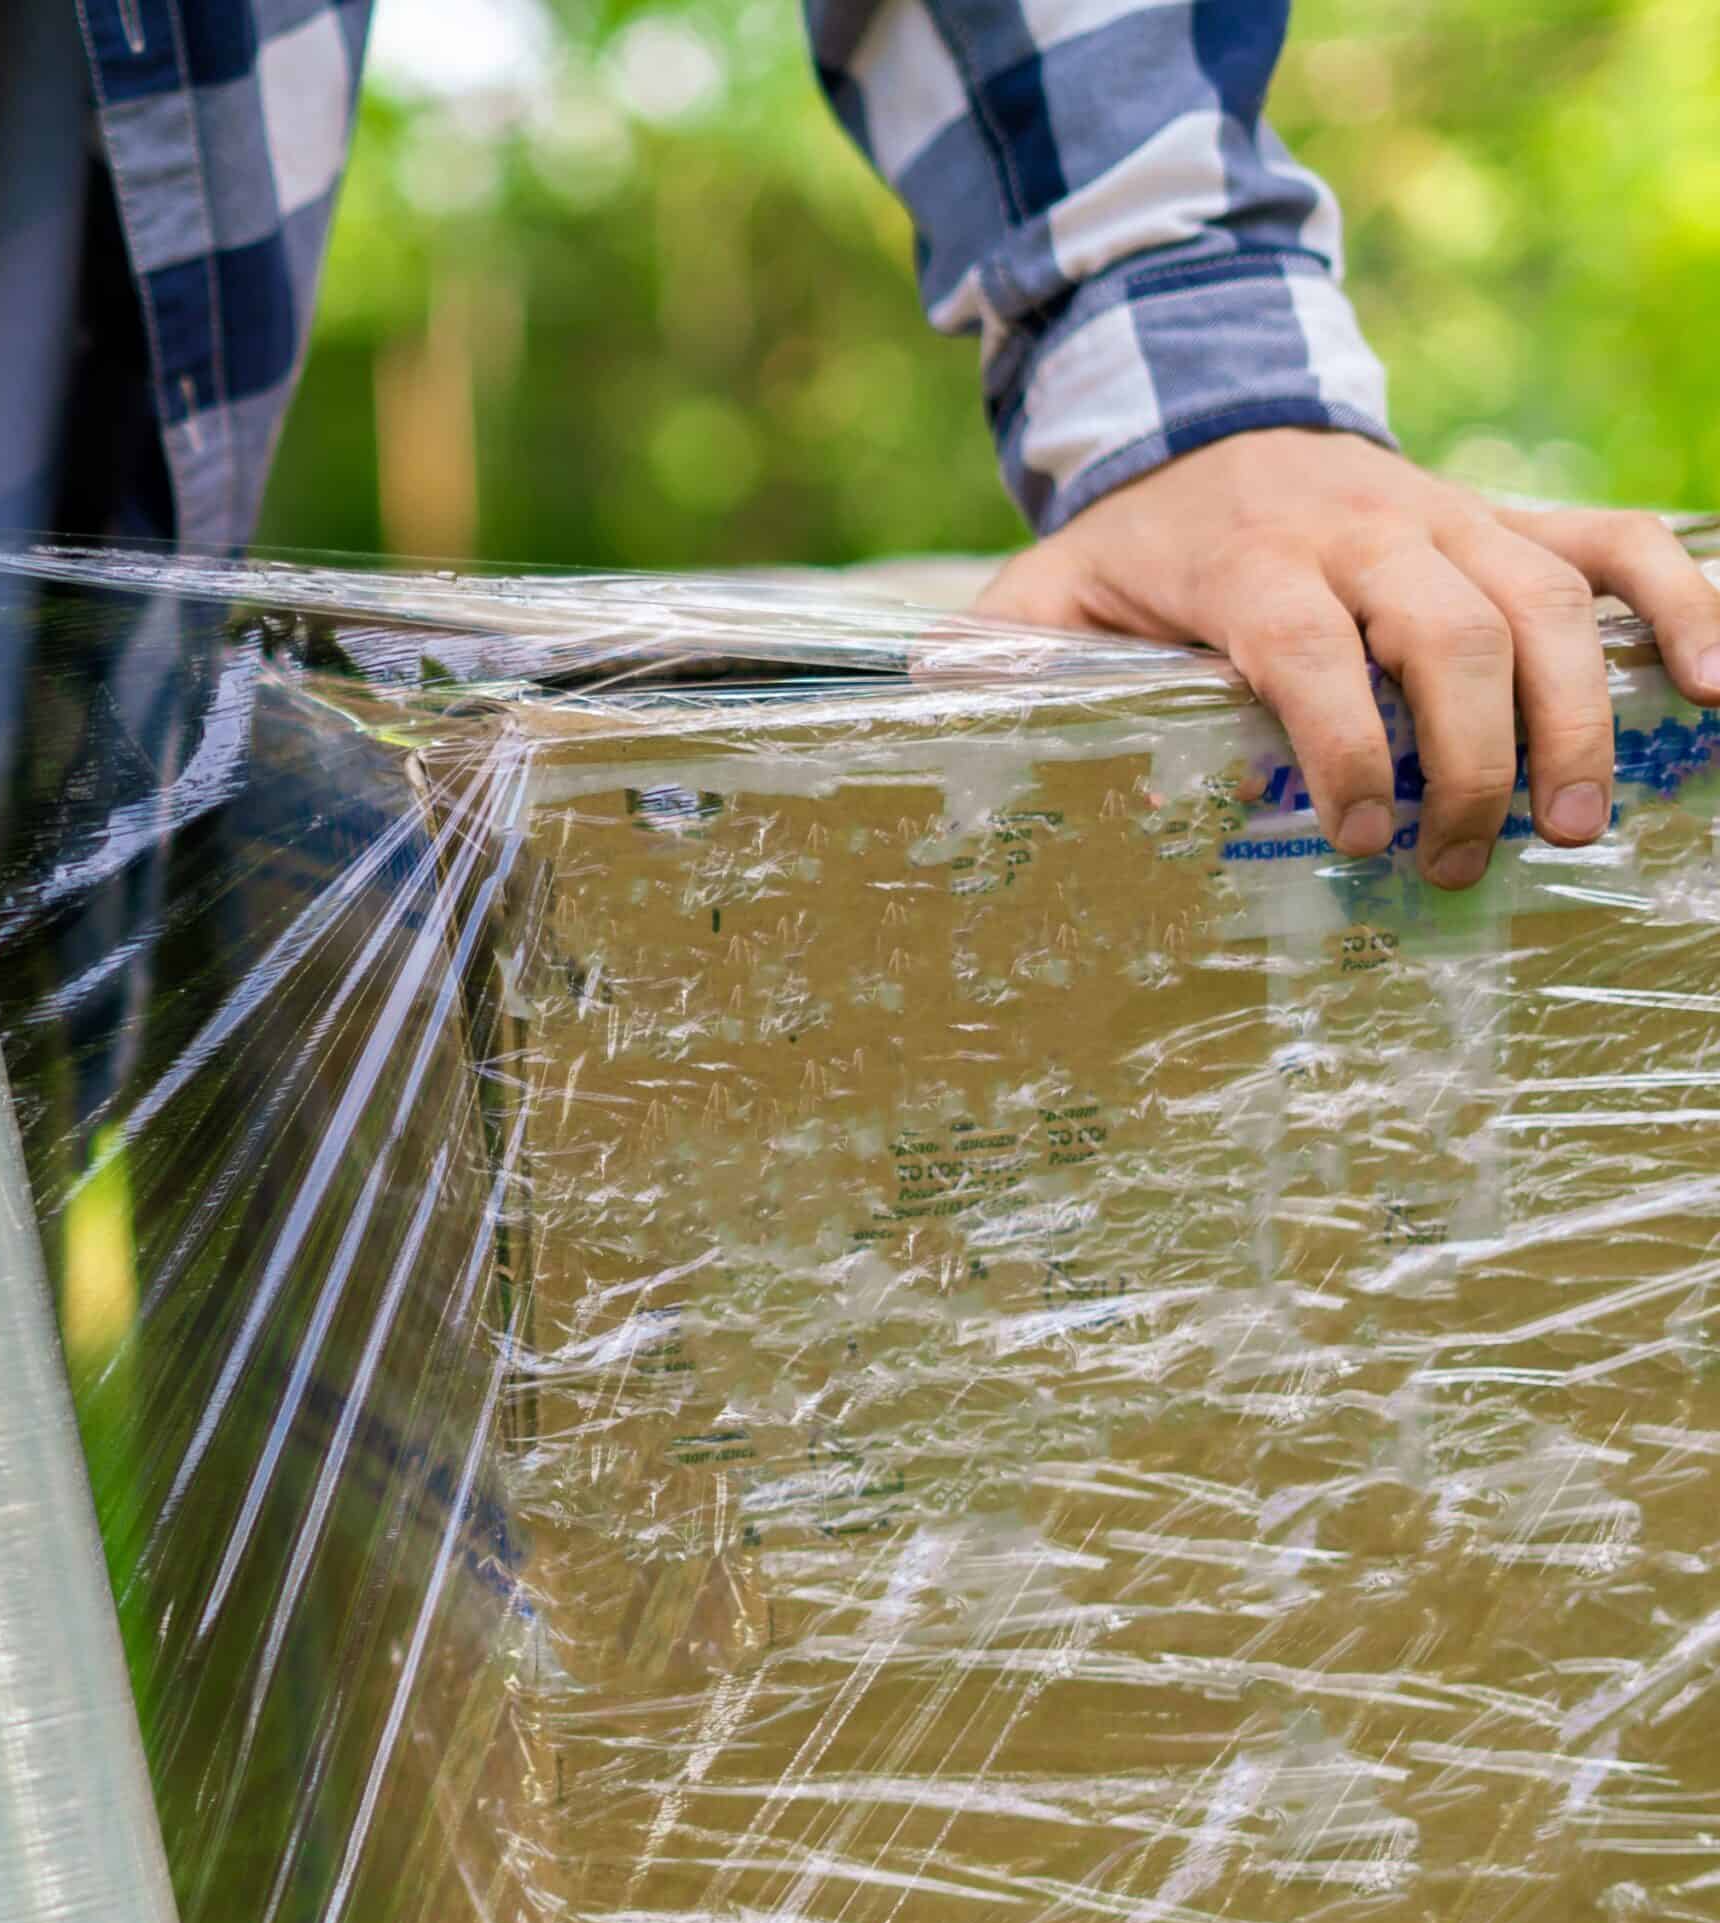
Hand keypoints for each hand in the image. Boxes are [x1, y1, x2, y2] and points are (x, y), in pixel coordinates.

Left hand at [974, 430, 1719, 887]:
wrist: (1208, 415)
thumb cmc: (1128, 546)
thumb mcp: (1041, 595)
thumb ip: (994, 658)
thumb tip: (922, 714)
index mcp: (1245, 558)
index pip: (1307, 648)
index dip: (1339, 741)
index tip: (1354, 836)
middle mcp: (1362, 527)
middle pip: (1447, 633)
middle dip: (1468, 756)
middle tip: (1462, 865)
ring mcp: (1446, 516)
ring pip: (1544, 599)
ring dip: (1575, 712)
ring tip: (1573, 827)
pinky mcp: (1503, 517)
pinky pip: (1616, 544)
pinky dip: (1682, 603)